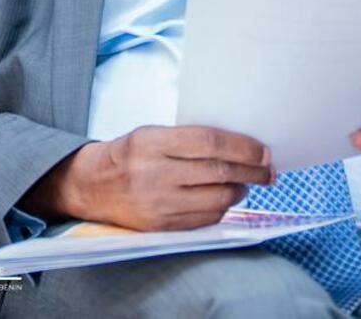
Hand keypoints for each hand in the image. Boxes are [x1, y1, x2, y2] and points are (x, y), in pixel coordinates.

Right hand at [42, 125, 274, 231]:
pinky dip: (223, 207)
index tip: (263, 150)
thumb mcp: (151, 135)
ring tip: (246, 183)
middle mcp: (154, 173)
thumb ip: (188, 139)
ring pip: (218, 198)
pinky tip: (225, 198)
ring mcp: (159, 203)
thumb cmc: (129, 155)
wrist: (92, 186)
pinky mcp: (163, 226)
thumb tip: (240, 146)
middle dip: (252, 171)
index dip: (243, 147)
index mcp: (151, 142)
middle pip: (219, 172)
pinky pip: (206, 218)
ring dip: (240, 190)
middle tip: (268, 170)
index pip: (209, 142)